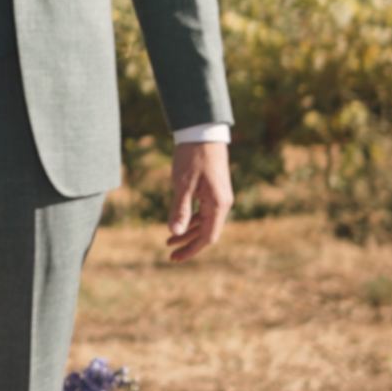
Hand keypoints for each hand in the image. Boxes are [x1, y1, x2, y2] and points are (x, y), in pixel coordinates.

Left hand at [165, 140, 232, 261]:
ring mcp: (219, 197)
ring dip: (187, 232)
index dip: (191, 249)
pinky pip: (203, 211)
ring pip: (204, 222)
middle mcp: (222, 204)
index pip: (207, 237)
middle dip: (187, 244)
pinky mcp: (213, 191)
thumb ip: (180, 209)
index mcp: (218, 204)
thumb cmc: (193, 156)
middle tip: (169, 254)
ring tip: (168, 240)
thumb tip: (175, 232)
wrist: (203, 132)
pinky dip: (191, 219)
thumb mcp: (183, 184)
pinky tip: (178, 223)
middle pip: (206, 233)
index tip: (174, 258)